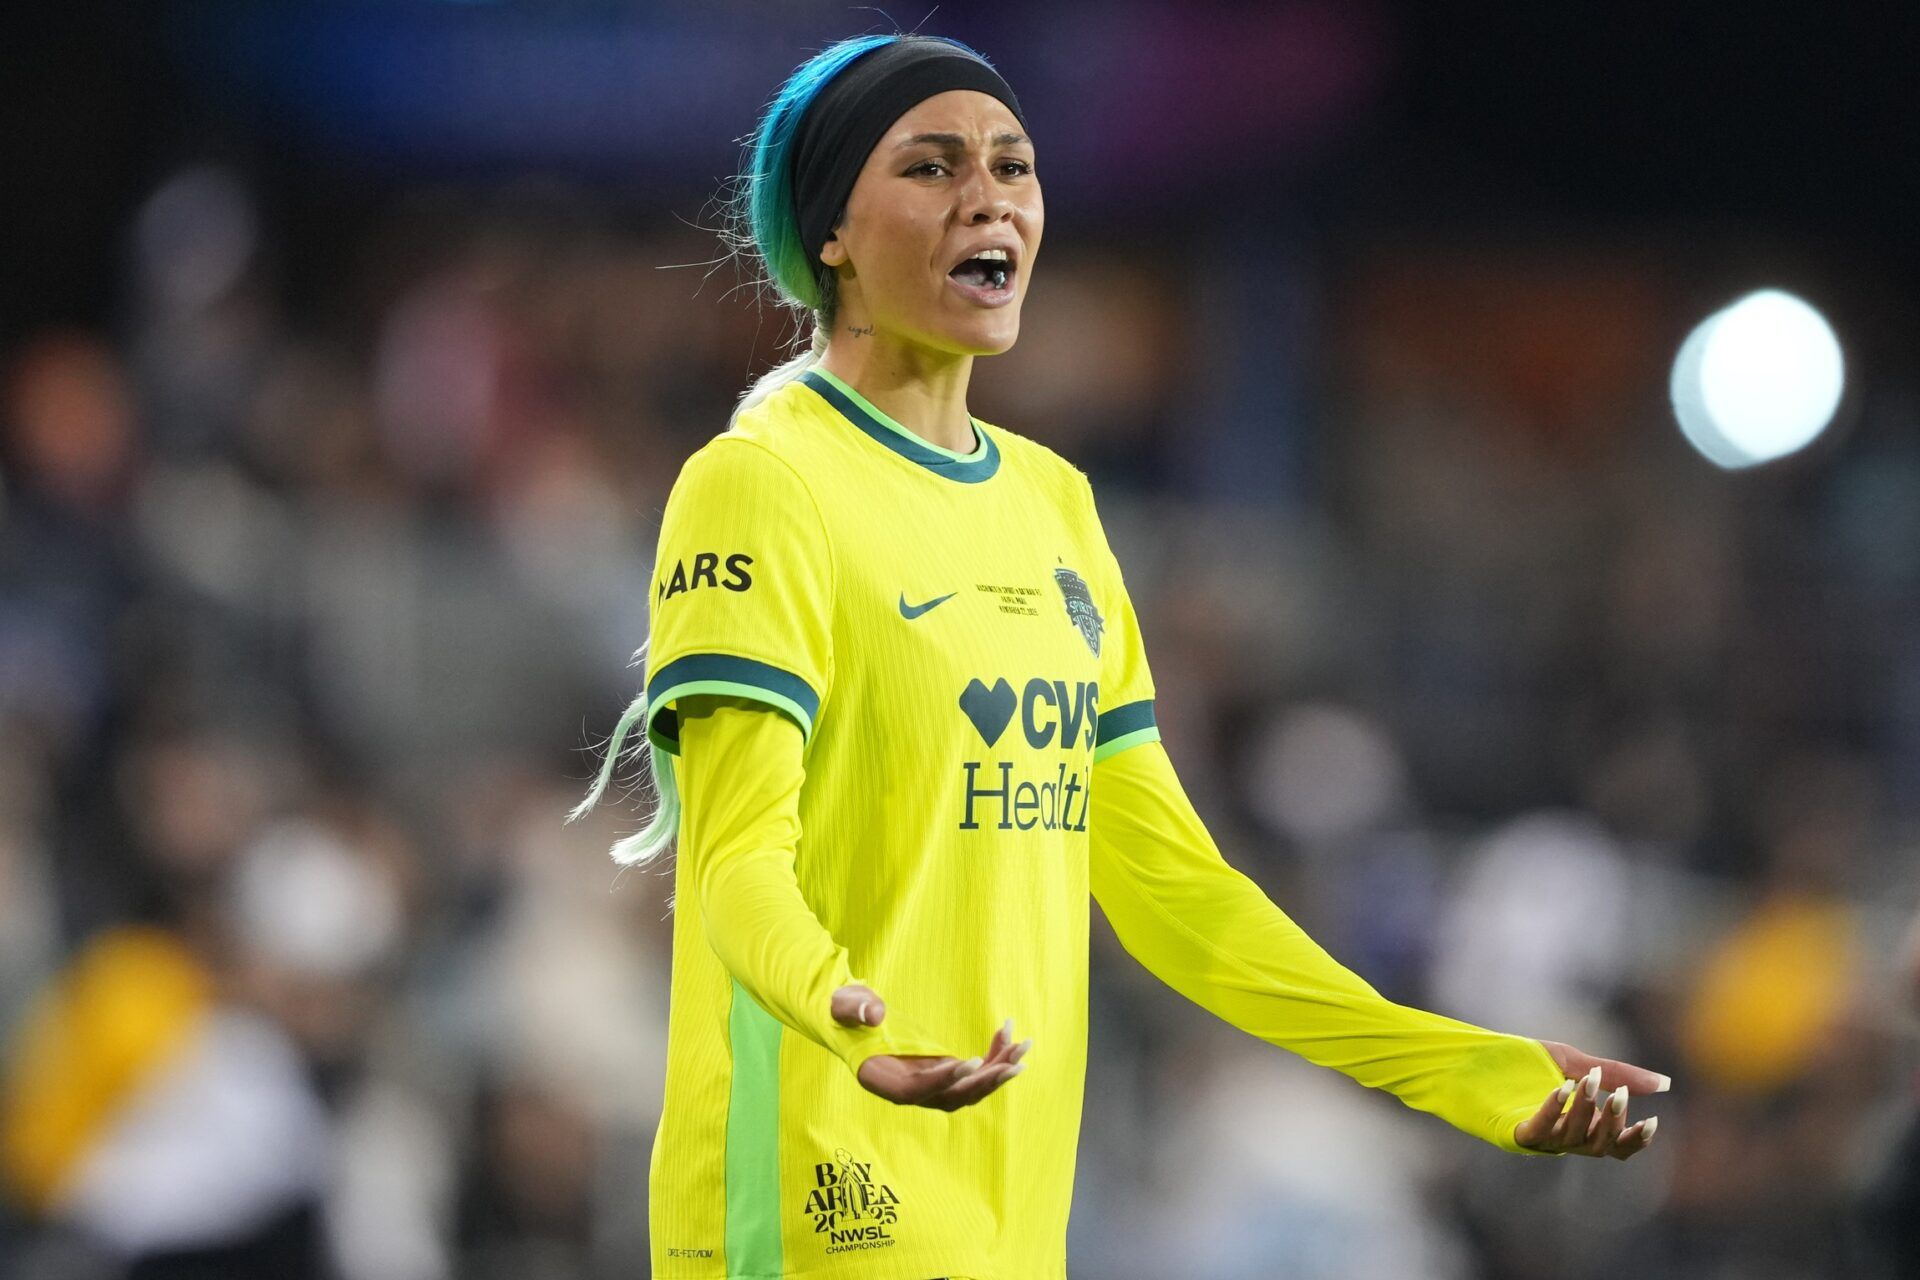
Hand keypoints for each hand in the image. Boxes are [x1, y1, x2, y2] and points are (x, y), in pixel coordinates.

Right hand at [831, 983, 1031, 1110]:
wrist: (853, 1017)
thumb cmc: (845, 1010)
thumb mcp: (844, 1004)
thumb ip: (855, 1008)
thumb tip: (874, 1014)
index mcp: (881, 1080)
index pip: (916, 1091)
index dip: (943, 1080)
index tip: (970, 1062)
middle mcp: (908, 1092)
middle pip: (952, 1097)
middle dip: (985, 1080)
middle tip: (1015, 1063)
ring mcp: (927, 1085)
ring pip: (969, 1088)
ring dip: (998, 1069)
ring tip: (1024, 1047)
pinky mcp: (941, 1073)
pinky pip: (972, 1072)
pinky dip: (992, 1056)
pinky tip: (1008, 1034)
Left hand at [1514, 1039, 1669, 1158]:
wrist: (1467, 1055)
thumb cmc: (1518, 1062)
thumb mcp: (1572, 1062)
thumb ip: (1615, 1073)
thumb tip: (1665, 1083)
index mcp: (1577, 1126)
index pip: (1615, 1146)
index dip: (1634, 1139)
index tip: (1652, 1121)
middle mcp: (1560, 1138)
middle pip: (1598, 1146)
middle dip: (1612, 1121)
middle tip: (1619, 1095)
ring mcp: (1537, 1136)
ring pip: (1571, 1138)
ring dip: (1585, 1110)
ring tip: (1590, 1081)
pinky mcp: (1512, 1131)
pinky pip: (1538, 1130)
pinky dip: (1553, 1111)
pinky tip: (1562, 1089)